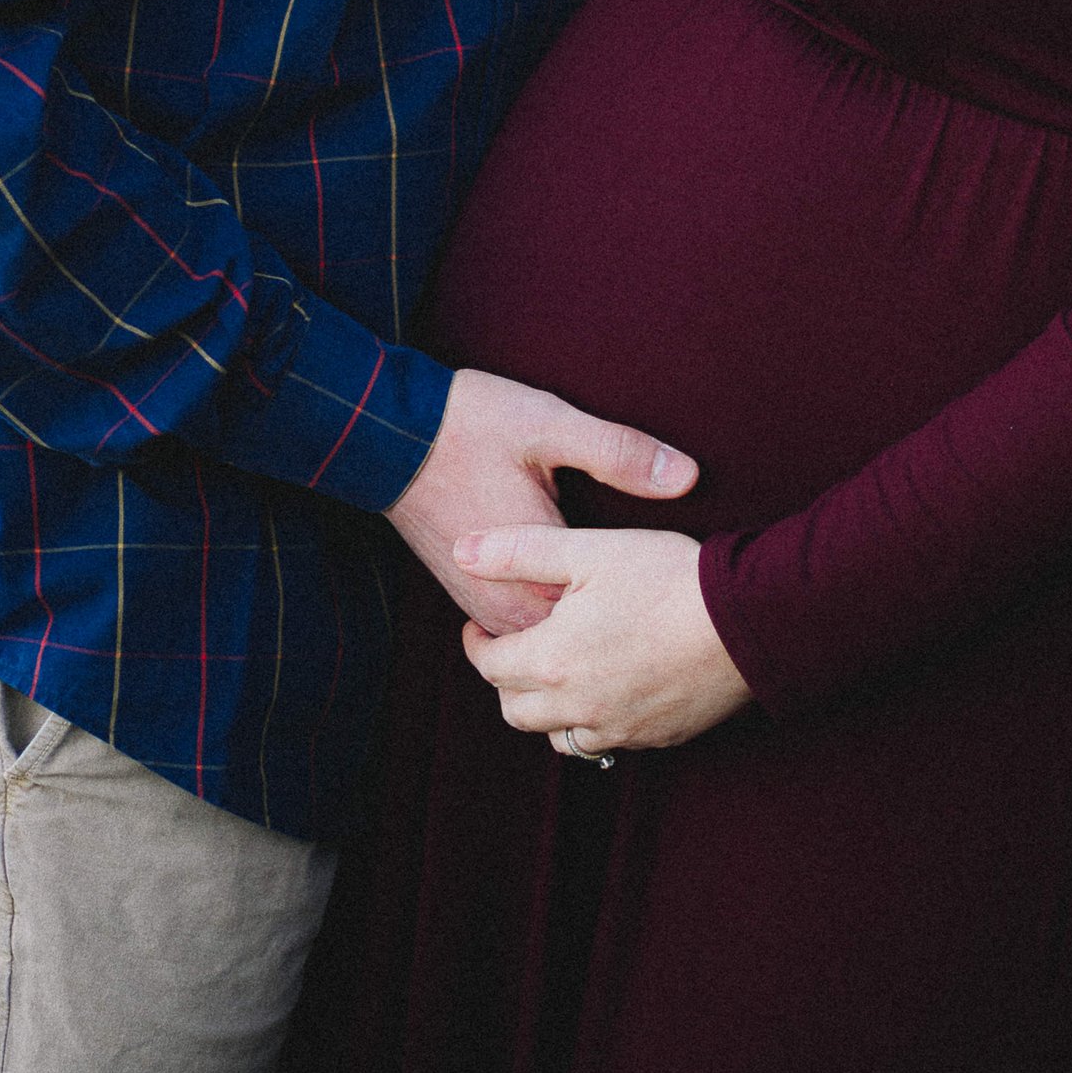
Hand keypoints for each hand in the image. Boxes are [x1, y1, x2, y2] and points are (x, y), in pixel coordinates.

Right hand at [387, 372, 697, 635]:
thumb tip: (685, 476)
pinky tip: (577, 609)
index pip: (603, 621)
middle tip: (663, 621)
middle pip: (573, 646)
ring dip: (579, 636)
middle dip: (617, 635)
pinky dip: (547, 626)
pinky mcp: (466, 593)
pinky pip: (515, 631)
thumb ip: (618, 453)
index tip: (682, 605)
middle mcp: (504, 600)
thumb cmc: (470, 425)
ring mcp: (481, 602)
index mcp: (532, 568)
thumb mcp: (551, 427)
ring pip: (541, 647)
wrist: (386, 433)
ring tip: (627, 621)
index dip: (647, 616)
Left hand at [458, 527, 752, 753]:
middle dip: (507, 679)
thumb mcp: (588, 549)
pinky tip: (608, 688)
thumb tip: (462, 551)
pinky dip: (593, 721)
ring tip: (561, 670)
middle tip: (518, 647)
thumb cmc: (666, 576)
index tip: (481, 626)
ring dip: (547, 709)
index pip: (489, 666)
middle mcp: (577, 708)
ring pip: (558, 736)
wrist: (748, 617)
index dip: (477, 644)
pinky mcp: (655, 737)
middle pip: (515, 710)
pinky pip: (605, 742)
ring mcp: (618, 728)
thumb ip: (520, 551)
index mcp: (552, 661)